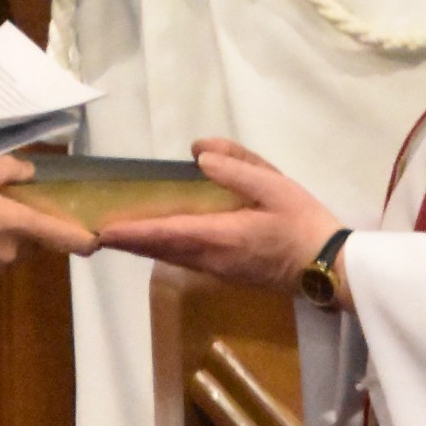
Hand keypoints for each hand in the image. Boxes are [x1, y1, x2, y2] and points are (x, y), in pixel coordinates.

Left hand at [98, 137, 349, 289]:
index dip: (132, 231)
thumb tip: (200, 152)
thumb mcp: (276, 187)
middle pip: (160, 249)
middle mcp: (212, 258)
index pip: (166, 232)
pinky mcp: (227, 273)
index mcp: (221, 236)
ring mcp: (218, 270)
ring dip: (144, 246)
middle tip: (95, 229)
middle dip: (128, 240)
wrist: (329, 269)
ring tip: (118, 232)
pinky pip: (185, 260)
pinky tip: (158, 238)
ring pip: (171, 257)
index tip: (101, 230)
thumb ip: (238, 168)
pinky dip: (164, 249)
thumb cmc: (305, 225)